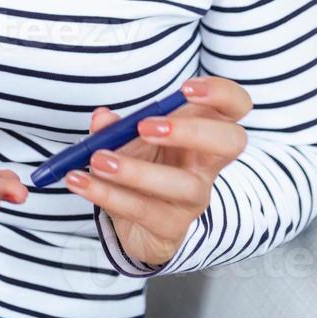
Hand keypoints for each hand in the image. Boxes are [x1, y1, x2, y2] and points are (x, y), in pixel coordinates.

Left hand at [64, 76, 251, 267]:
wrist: (139, 226)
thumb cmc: (142, 168)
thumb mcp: (127, 142)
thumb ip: (115, 127)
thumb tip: (102, 118)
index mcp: (201, 132)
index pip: (235, 105)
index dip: (221, 93)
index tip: (185, 89)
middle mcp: (207, 165)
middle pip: (230, 142)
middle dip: (191, 130)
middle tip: (145, 127)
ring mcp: (194, 198)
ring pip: (184, 186)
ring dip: (137, 171)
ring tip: (98, 160)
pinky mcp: (172, 228)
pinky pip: (145, 211)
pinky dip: (108, 195)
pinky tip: (81, 182)